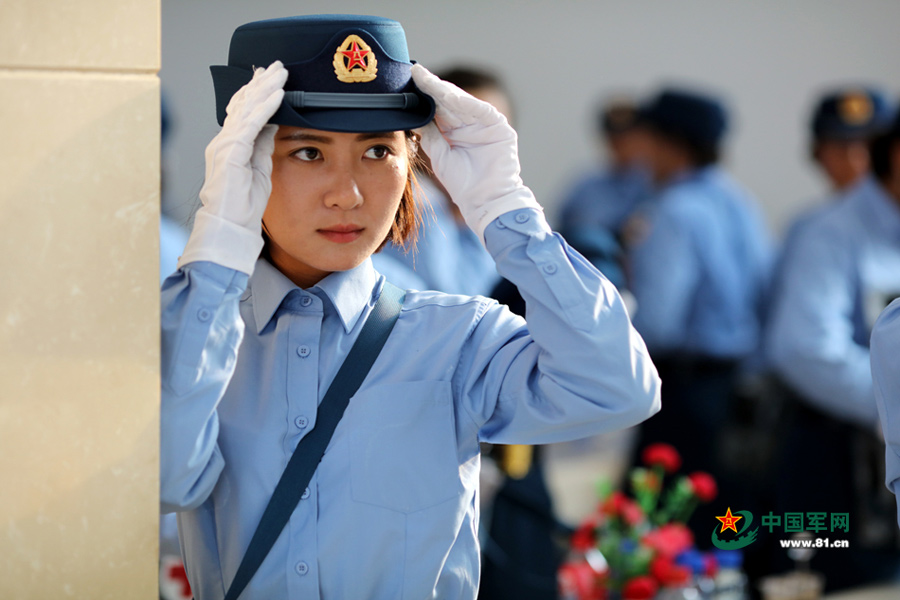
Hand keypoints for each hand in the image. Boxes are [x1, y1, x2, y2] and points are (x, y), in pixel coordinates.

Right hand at [178, 61, 287, 274]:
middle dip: (259, 83)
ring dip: (264, 88)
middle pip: (242, 103)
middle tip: (275, 66)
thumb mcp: (258, 171)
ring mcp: (225, 145)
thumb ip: (262, 148)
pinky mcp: (231, 152)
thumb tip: (273, 127)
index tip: (269, 78)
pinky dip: (265, 106)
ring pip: (246, 108)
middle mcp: (223, 141)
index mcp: (229, 146)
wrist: (228, 227)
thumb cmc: (243, 207)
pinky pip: (251, 123)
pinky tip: (278, 94)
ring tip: (279, 72)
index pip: (242, 112)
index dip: (255, 93)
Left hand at [411, 64, 541, 242]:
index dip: (423, 94)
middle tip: (413, 71)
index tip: (406, 81)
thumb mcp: (439, 154)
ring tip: (425, 78)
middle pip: (448, 100)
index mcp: (455, 130)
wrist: (485, 202)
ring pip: (461, 101)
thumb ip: (430, 134)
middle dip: (431, 86)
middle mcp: (470, 123)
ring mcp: (485, 124)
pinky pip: (480, 110)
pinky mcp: (499, 127)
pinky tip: (446, 94)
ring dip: (443, 90)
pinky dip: (463, 102)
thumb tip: (414, 114)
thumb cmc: (463, 184)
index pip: (437, 107)